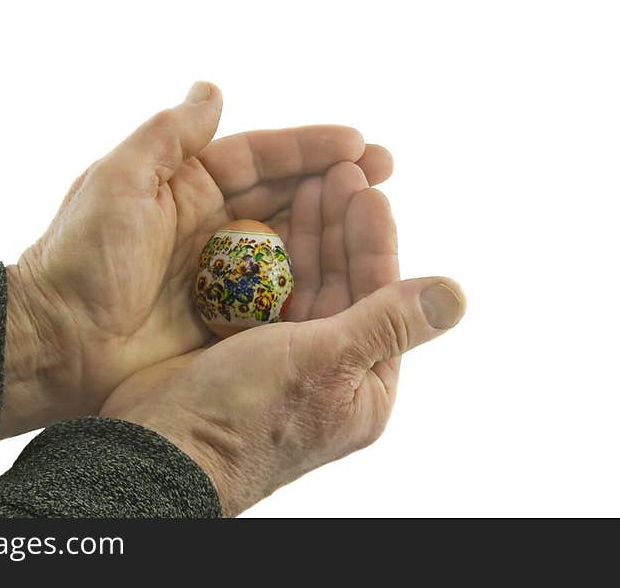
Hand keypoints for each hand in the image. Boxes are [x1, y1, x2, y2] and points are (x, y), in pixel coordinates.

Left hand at [0, 82, 392, 436]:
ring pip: (290, 244)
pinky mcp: (226, 317)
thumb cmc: (80, 258)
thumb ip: (169, 134)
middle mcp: (211, 224)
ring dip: (332, 231)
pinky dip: (314, 285)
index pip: (260, 158)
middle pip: (284, 197)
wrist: (55, 344)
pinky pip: (280, 295)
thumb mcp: (118, 182)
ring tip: (377, 219)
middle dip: (334, 183)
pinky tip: (350, 279)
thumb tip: (213, 88)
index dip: (309, 147)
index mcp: (187, 185)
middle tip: (383, 175)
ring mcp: (222, 273)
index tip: (358, 144)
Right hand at [100, 180, 463, 514]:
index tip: (369, 188)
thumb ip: (390, 321)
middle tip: (339, 169)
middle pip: (345, 283)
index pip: (382, 296)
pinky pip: (268, 291)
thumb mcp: (328, 362)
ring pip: (306, 282)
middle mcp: (330, 367)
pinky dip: (272, 255)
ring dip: (310, 233)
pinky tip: (270, 216)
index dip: (375, 240)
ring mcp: (286, 356)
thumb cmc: (249, 415)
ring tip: (311, 179)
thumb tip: (458, 295)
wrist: (161, 450)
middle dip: (342, 226)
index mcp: (363, 382)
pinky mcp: (244, 347)